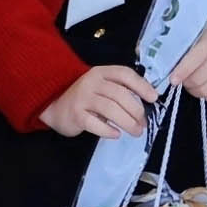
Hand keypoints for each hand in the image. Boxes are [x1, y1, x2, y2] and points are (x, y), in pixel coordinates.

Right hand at [39, 63, 155, 140]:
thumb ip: (119, 92)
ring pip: (110, 109)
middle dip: (136, 111)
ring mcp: (82, 98)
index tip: (153, 98)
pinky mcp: (76, 114)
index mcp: (101, 72)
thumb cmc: (84, 97)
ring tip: (136, 132)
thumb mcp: (101, 87)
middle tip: (143, 124)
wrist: (53, 104)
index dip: (141, 85)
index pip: (124, 74)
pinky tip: (116, 134)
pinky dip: (108, 130)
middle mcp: (91, 82)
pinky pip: (95, 123)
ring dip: (127, 122)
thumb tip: (145, 108)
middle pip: (120, 94)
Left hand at [168, 11, 206, 106]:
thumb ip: (183, 47)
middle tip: (181, 80)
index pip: (194, 60)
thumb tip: (168, 68)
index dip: (182, 73)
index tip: (172, 80)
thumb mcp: (195, 32)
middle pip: (200, 79)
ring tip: (192, 84)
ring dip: (196, 91)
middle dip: (186, 83)